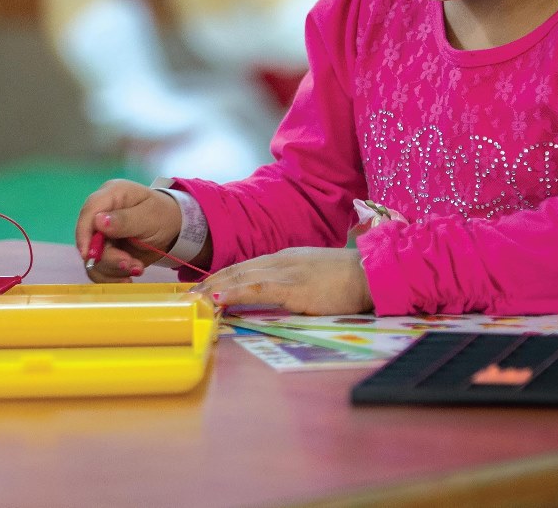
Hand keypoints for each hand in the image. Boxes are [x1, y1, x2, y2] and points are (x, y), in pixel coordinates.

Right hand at [74, 179, 183, 281]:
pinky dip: (112, 277)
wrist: (174, 229)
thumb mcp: (149, 216)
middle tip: (131, 264)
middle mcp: (101, 214)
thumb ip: (125, 220)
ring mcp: (102, 235)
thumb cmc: (163, 215)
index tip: (88, 255)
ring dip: (115, 269)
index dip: (84, 233)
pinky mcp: (106, 252)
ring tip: (137, 268)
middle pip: (90, 240)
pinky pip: (100, 269)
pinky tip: (128, 277)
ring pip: (94, 258)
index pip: (89, 211)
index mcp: (111, 195)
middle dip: (109, 258)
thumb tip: (97, 221)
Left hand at [194, 247, 371, 314]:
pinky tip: (219, 296)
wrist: (369, 274)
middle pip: (236, 269)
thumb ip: (289, 282)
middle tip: (187, 295)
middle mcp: (278, 261)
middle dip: (209, 282)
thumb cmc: (344, 280)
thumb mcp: (310, 275)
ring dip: (214, 287)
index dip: (220, 276)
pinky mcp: (294, 287)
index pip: (243, 266)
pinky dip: (235, 291)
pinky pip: (258, 289)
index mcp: (282, 258)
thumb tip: (272, 294)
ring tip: (195, 298)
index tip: (201, 288)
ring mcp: (285, 272)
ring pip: (241, 277)